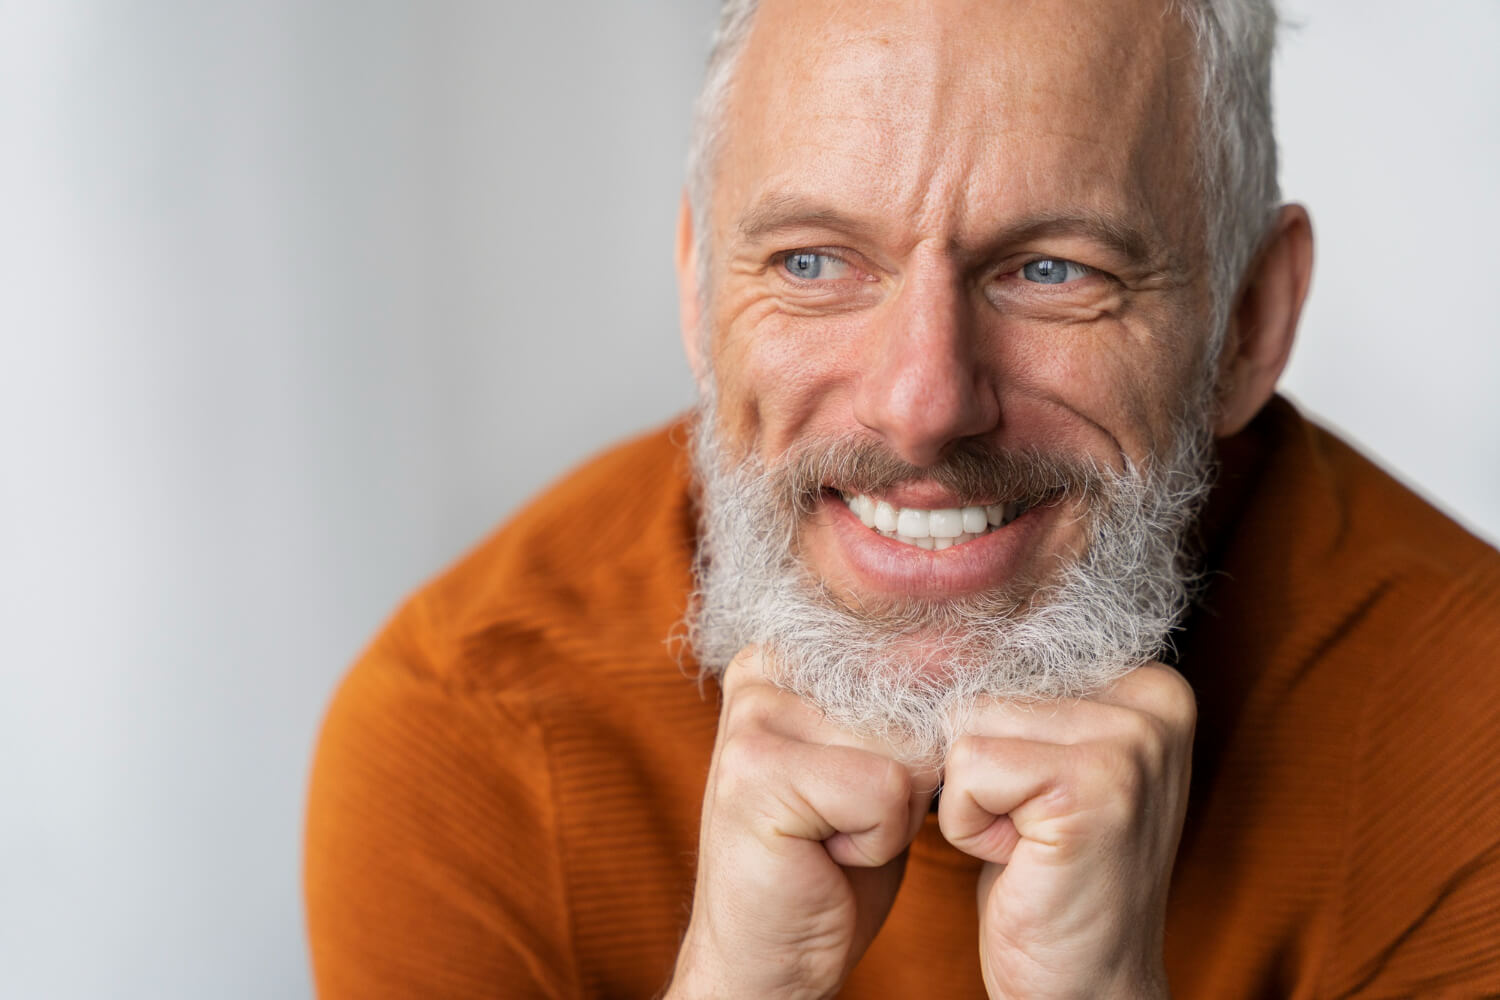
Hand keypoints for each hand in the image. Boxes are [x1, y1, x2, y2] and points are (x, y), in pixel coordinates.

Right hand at [666, 647, 934, 999]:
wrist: (769, 957)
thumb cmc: (830, 863)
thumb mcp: (879, 762)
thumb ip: (907, 699)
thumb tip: (966, 643)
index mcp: (787, 655)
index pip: (910, 659)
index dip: (917, 736)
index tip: (863, 783)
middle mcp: (763, 670)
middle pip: (913, 702)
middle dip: (907, 779)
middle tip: (844, 819)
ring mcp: (753, 717)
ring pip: (908, 747)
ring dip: (894, 812)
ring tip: (835, 835)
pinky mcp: (757, 770)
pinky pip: (886, 790)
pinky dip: (879, 839)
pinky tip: (828, 854)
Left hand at [938, 662, 1195, 998]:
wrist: (1083, 985)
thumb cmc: (1046, 874)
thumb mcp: (1044, 762)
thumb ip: (1018, 693)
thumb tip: (926, 634)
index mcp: (1149, 680)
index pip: (1008, 654)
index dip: (990, 731)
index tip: (1034, 794)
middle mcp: (1154, 698)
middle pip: (983, 687)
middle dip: (980, 765)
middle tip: (1031, 828)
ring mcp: (1132, 741)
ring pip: (967, 726)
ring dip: (971, 795)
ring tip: (1026, 842)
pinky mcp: (1094, 787)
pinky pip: (966, 770)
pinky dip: (968, 824)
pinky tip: (1020, 859)